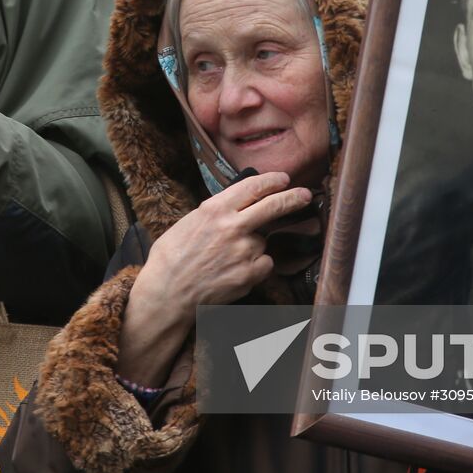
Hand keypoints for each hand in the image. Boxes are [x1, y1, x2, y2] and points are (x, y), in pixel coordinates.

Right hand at [117, 172, 313, 386]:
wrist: (167, 293)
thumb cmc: (171, 257)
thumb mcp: (190, 222)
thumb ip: (216, 212)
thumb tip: (238, 204)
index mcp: (215, 208)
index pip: (252, 187)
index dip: (272, 181)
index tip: (283, 179)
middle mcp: (232, 226)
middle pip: (273, 206)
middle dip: (293, 198)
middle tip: (305, 195)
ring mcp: (243, 250)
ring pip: (262, 242)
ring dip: (253, 246)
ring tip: (226, 259)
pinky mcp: (249, 274)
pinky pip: (263, 264)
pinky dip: (255, 267)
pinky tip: (233, 271)